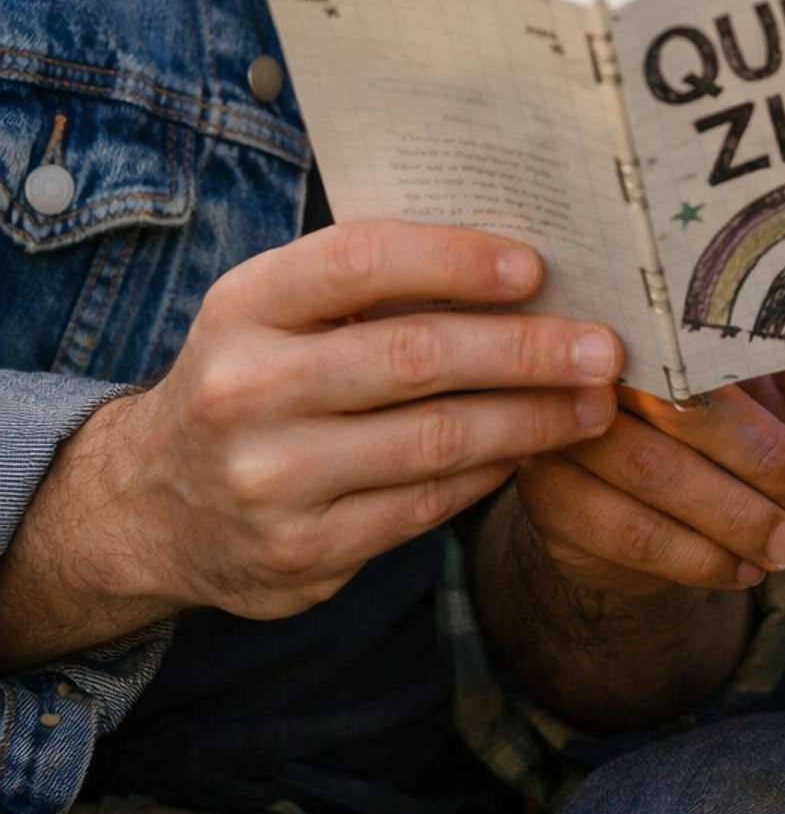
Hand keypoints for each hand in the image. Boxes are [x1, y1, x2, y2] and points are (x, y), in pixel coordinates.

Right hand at [0, 221, 622, 662]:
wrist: (151, 503)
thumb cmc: (253, 375)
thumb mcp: (275, 313)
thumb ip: (369, 286)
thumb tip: (519, 262)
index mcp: (244, 306)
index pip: (359, 261)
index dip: (454, 260)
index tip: (536, 266)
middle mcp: (246, 390)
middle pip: (414, 358)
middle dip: (526, 351)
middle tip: (604, 346)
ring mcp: (270, 480)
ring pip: (434, 442)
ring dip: (531, 421)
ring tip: (595, 405)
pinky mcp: (299, 553)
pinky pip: (422, 507)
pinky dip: (488, 476)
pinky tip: (530, 453)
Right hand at [514, 368, 784, 598]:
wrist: (656, 496)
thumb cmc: (734, 421)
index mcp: (654, 316)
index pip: (699, 354)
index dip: (759, 425)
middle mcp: (594, 361)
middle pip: (670, 411)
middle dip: (752, 471)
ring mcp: (563, 429)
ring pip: (648, 476)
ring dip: (727, 522)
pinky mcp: (549, 497)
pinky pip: (625, 531)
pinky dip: (693, 559)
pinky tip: (740, 571)